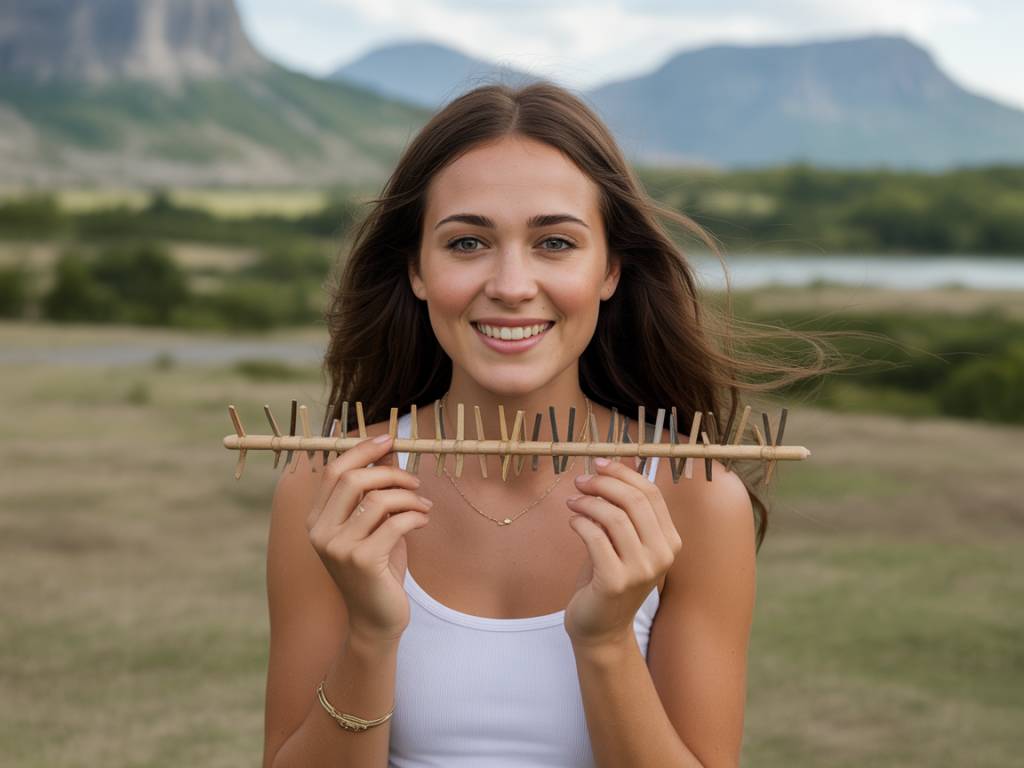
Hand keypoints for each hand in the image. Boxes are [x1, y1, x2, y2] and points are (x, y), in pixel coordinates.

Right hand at [305, 434, 432, 643]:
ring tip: (424, 506)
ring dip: (409, 497)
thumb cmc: (378, 568)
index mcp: (317, 520)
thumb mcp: (375, 524)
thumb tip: (390, 449)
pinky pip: (395, 523)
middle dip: (390, 473)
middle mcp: (321, 532)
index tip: (390, 439)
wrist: (377, 619)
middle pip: (353, 480)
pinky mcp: (362, 561)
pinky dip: (415, 516)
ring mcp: (338, 548)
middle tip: (415, 482)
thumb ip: (377, 489)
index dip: (362, 450)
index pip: (333, 471)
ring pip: (378, 500)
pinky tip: (423, 520)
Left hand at [564, 457, 682, 647]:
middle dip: (604, 484)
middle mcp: (662, 555)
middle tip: (581, 481)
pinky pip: (595, 537)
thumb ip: (624, 512)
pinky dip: (580, 522)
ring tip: (573, 501)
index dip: (623, 473)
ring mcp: (641, 570)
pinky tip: (573, 522)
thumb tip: (607, 469)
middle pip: (634, 500)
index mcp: (670, 541)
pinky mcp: (615, 581)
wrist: (602, 628)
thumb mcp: (623, 542)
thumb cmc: (609, 578)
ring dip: (588, 502)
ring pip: (614, 517)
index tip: (599, 463)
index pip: (651, 493)